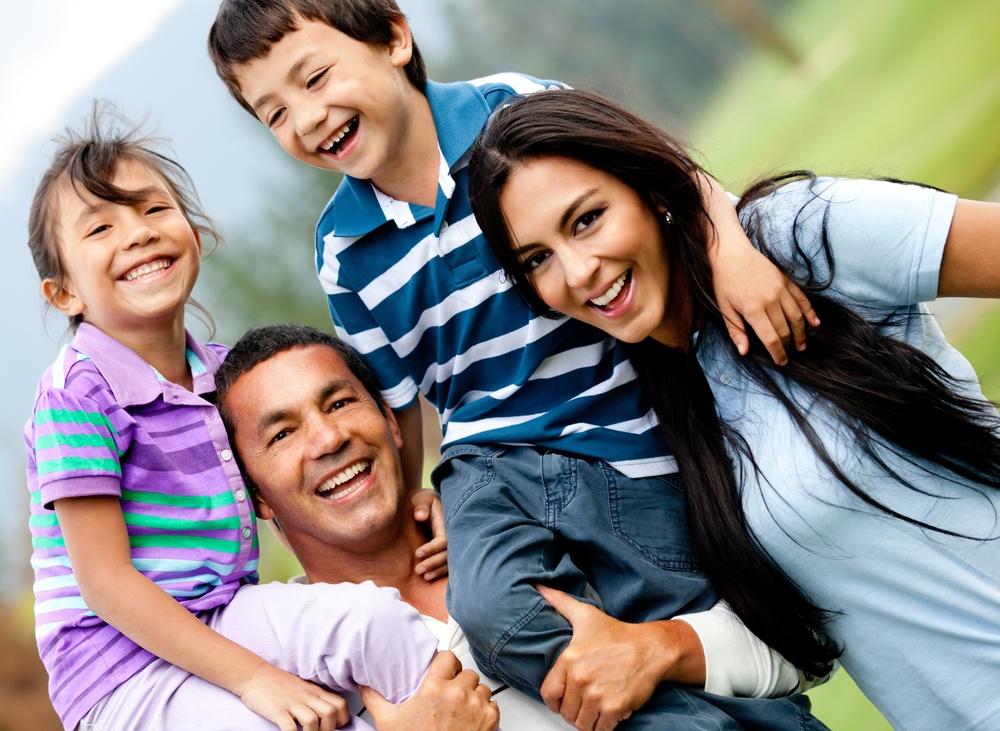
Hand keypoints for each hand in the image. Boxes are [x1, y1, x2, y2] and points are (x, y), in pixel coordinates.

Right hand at [238, 661, 349, 730]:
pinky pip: (289, 727)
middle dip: (329, 729)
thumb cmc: (278, 683)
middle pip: (330, 713)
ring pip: (312, 720)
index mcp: (315, 692)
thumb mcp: (302, 688)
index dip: (342, 719)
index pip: (340, 704)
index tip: (336, 727)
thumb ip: (314, 699)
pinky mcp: (276, 710)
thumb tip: (327, 715)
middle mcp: (306, 697)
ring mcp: (291, 703)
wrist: (255, 674)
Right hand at [361, 651, 498, 730]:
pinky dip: (485, 711)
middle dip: (460, 684)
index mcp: (434, 688)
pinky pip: (492, 704)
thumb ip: (376, 700)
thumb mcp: (389, 723)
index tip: (444, 673)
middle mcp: (457, 693)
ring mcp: (476, 705)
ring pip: (481, 688)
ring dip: (473, 697)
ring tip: (461, 711)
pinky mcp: (490, 719)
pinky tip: (472, 720)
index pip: (448, 657)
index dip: (446, 665)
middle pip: (466, 673)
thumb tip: (365, 687)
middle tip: (450, 698)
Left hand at [412, 489, 447, 579]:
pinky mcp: (449, 550)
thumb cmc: (423, 501)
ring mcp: (452, 543)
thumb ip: (421, 506)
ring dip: (437, 570)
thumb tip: (420, 516)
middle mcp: (452, 534)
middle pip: (448, 553)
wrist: (427, 504)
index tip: (417, 553)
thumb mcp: (422, 499)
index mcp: (447, 523)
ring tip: (424, 576)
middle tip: (418, 570)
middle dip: (433, 563)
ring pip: (449, 561)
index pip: (443, 540)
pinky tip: (430, 577)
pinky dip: (440, 571)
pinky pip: (449, 563)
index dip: (432, 548)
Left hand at [538, 586, 693, 730]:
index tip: (563, 699)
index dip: (555, 699)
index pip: (548, 694)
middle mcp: (580, 679)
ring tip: (596, 706)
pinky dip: (603, 726)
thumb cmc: (619, 635)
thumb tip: (541, 588)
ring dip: (588, 720)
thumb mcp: (586, 616)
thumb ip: (560, 602)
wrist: (651, 648)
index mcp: (569, 660)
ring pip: (581, 724)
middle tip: (585, 701)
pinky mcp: (614, 709)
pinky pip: (600, 730)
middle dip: (575, 709)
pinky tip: (609, 713)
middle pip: (566, 712)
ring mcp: (597, 695)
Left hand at [710, 239, 818, 364]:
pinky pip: (802, 299)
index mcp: (753, 309)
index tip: (781, 362)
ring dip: (801, 334)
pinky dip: (810, 312)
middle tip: (789, 354)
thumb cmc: (724, 282)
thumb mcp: (724, 308)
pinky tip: (815, 323)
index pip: (771, 339)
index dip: (778, 353)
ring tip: (802, 345)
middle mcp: (770, 300)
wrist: (732, 253)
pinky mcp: (786, 281)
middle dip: (788, 346)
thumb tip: (744, 352)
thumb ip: (736, 331)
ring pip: (797, 317)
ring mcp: (781, 289)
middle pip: (786, 330)